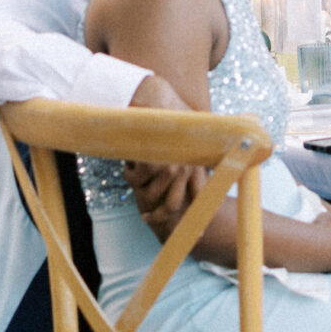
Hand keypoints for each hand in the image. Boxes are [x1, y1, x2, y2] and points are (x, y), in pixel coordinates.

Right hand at [125, 71, 202, 233]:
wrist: (152, 94)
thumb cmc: (164, 116)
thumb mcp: (183, 138)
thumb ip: (188, 159)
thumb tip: (186, 181)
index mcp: (197, 161)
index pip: (201, 197)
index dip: (196, 220)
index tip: (196, 237)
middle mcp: (188, 165)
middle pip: (173, 206)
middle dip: (157, 215)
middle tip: (146, 217)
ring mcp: (171, 165)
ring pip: (150, 194)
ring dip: (138, 186)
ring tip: (135, 171)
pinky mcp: (153, 162)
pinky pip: (136, 180)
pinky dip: (130, 173)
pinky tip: (130, 162)